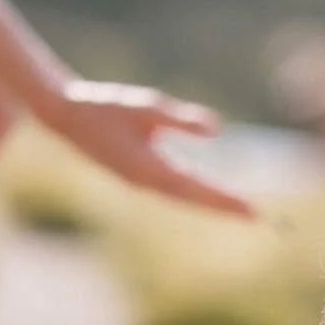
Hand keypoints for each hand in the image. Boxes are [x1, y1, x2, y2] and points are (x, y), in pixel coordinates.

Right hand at [49, 82, 255, 216]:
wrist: (64, 118)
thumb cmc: (104, 106)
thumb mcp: (146, 106)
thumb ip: (180, 119)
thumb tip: (216, 130)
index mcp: (149, 169)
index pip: (197, 189)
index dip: (226, 201)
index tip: (252, 210)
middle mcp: (146, 183)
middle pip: (195, 201)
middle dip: (226, 209)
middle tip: (259, 218)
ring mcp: (140, 184)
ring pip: (184, 200)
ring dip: (212, 206)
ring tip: (241, 211)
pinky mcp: (138, 178)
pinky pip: (174, 193)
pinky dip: (195, 197)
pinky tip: (209, 198)